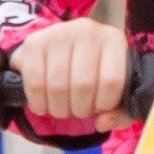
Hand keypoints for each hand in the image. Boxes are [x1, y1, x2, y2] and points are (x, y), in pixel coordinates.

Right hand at [17, 18, 132, 124]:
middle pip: (83, 85)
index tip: (99, 107)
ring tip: (62, 108)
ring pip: (58, 86)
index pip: (112, 81)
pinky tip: (43, 104)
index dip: (105, 104)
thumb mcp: (115, 93)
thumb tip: (102, 123)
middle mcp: (87, 31)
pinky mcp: (34, 42)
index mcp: (114, 41)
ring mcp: (59, 33)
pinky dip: (38, 103)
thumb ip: (120, 114)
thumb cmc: (92, 75)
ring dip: (59, 109)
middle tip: (78, 110)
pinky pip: (35, 83)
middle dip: (80, 109)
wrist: (57, 55)